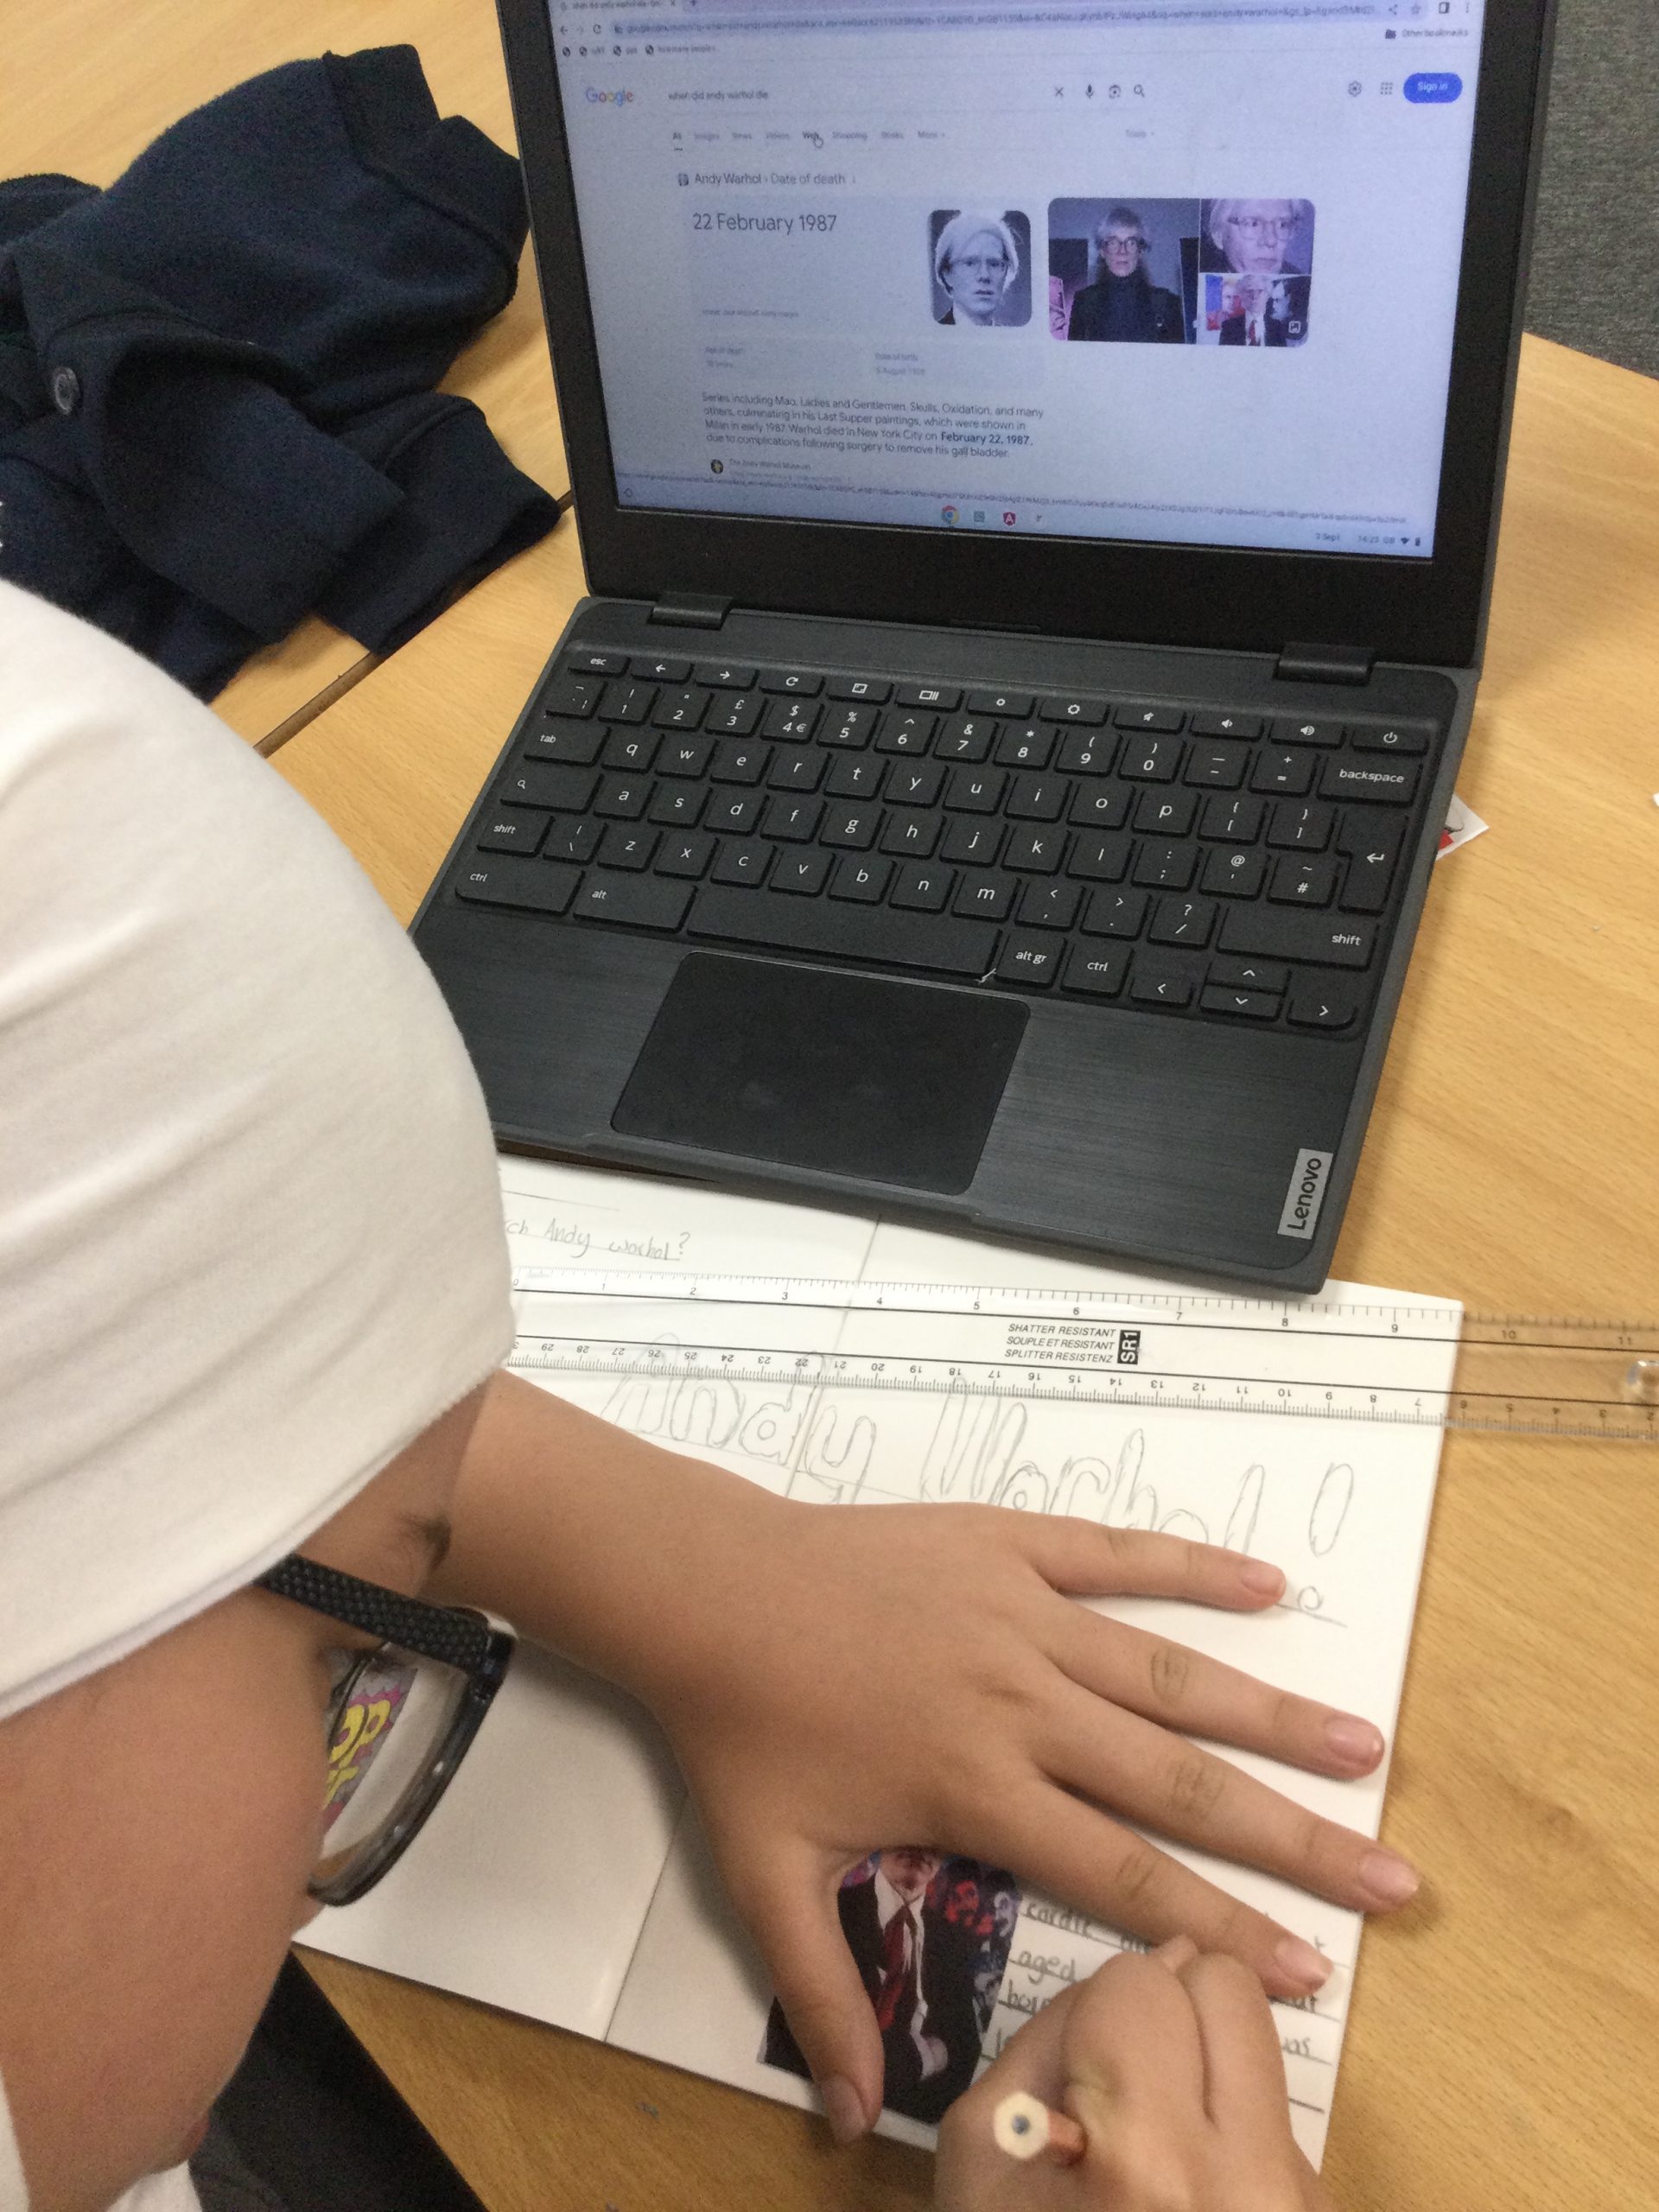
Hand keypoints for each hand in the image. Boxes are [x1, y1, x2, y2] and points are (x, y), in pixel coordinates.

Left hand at [628, 1496, 1414, 2138]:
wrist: (707, 1592)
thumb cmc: (742, 1732)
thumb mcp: (768, 1875)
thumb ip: (822, 1995)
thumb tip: (849, 2119)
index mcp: (976, 1787)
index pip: (1124, 1872)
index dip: (1219, 1924)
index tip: (1304, 1967)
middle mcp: (1020, 1703)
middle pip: (1177, 1782)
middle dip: (1291, 1836)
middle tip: (1388, 1873)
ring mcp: (1020, 1616)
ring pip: (1170, 1674)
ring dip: (1267, 1715)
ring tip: (1359, 1746)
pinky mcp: (1007, 1546)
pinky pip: (1115, 1555)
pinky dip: (1192, 1568)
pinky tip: (1265, 1588)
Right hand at [935, 1937, 1331, 2210]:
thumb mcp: (983, 2149)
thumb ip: (1054, 2033)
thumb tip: (1152, 1963)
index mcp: (1139, 2157)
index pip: (1148, 1980)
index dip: (1107, 2013)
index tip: (1087, 2073)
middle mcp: (1243, 2184)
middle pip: (1231, 1988)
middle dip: (1176, 2011)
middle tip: (1133, 2086)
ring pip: (1270, 2052)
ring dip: (1217, 2074)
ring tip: (1164, 2154)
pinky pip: (1291, 2132)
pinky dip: (1243, 2143)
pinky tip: (1196, 2203)